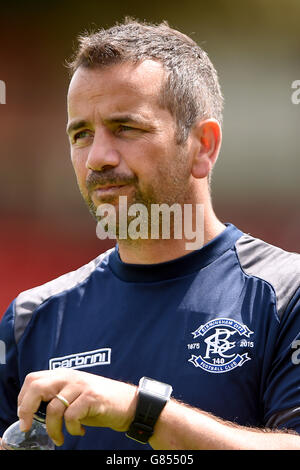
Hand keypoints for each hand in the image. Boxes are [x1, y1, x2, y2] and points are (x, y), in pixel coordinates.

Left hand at [17, 369, 136, 446]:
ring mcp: (81, 386)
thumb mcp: (74, 396)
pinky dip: (72, 430)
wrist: (129, 404)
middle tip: (29, 427)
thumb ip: (57, 397)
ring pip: (53, 408)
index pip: (33, 379)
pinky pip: (71, 417)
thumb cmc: (99, 403)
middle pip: (37, 387)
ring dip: (53, 430)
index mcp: (63, 375)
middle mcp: (70, 377)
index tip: (24, 418)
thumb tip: (33, 412)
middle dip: (27, 410)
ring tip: (61, 438)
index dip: (23, 399)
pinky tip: (80, 431)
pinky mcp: (92, 397)